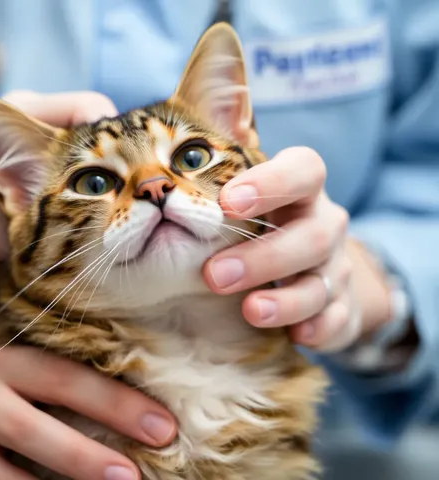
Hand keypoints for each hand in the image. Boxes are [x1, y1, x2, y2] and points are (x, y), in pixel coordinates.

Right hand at [0, 347, 176, 479]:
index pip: (67, 378)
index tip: (164, 429)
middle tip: (133, 477)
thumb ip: (92, 389)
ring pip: (9, 461)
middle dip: (85, 456)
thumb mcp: (60, 380)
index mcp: (15, 355)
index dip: (116, 404)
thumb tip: (157, 420)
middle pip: (31, 426)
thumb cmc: (45, 390)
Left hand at [204, 147, 392, 352]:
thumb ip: (218, 174)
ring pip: (323, 283)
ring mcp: (336, 268)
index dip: (270, 183)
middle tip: (214, 275)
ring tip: (251, 311)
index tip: (227, 203)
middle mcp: (325, 224)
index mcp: (302, 189)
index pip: (304, 170)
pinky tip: (296, 337)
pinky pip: (337, 320)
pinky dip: (319, 329)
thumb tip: (173, 151)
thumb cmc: (259, 225)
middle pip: (313, 234)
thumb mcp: (242, 197)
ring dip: (287, 300)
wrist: (308, 267)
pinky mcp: (342, 307)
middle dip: (264, 257)